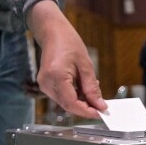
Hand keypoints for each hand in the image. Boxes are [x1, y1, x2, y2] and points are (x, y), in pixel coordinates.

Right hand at [27, 0, 106, 118]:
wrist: (52, 32)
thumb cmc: (68, 43)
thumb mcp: (85, 65)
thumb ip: (91, 87)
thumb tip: (99, 105)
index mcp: (56, 76)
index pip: (71, 103)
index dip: (87, 111)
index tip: (101, 112)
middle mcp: (47, 83)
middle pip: (68, 105)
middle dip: (85, 108)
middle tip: (101, 106)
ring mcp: (44, 85)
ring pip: (65, 103)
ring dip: (81, 102)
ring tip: (92, 92)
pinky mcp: (46, 85)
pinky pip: (62, 97)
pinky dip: (74, 97)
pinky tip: (83, 88)